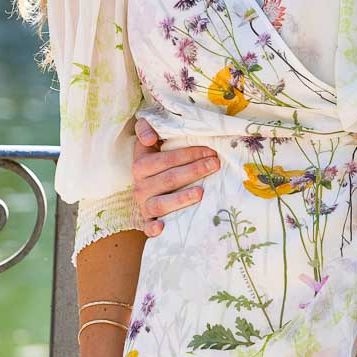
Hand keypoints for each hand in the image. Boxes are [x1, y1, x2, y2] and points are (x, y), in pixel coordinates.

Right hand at [132, 118, 219, 235]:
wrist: (146, 184)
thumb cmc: (156, 159)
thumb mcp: (150, 140)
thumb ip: (147, 127)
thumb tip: (149, 138)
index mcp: (141, 165)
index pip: (166, 159)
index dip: (188, 154)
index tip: (211, 151)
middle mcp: (140, 186)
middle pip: (169, 179)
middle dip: (194, 170)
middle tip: (215, 164)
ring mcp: (144, 205)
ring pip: (161, 203)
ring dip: (181, 198)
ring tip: (201, 192)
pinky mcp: (148, 221)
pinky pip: (148, 227)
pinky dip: (153, 229)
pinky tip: (162, 228)